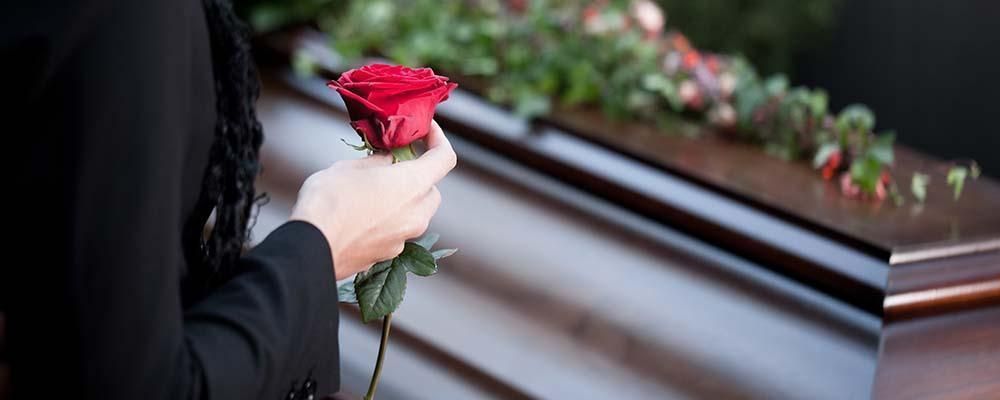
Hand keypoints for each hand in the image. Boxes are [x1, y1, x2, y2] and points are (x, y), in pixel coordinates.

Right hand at [290, 121, 456, 279]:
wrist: (311, 248)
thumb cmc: (328, 201)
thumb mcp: (350, 168)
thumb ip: (377, 162)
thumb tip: (387, 162)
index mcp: (412, 185)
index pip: (444, 158)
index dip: (438, 140)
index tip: (426, 131)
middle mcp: (416, 214)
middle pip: (431, 190)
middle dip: (418, 176)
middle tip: (393, 165)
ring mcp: (405, 238)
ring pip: (416, 213)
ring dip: (403, 200)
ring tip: (373, 191)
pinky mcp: (389, 255)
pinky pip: (398, 232)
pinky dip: (389, 220)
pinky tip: (363, 216)